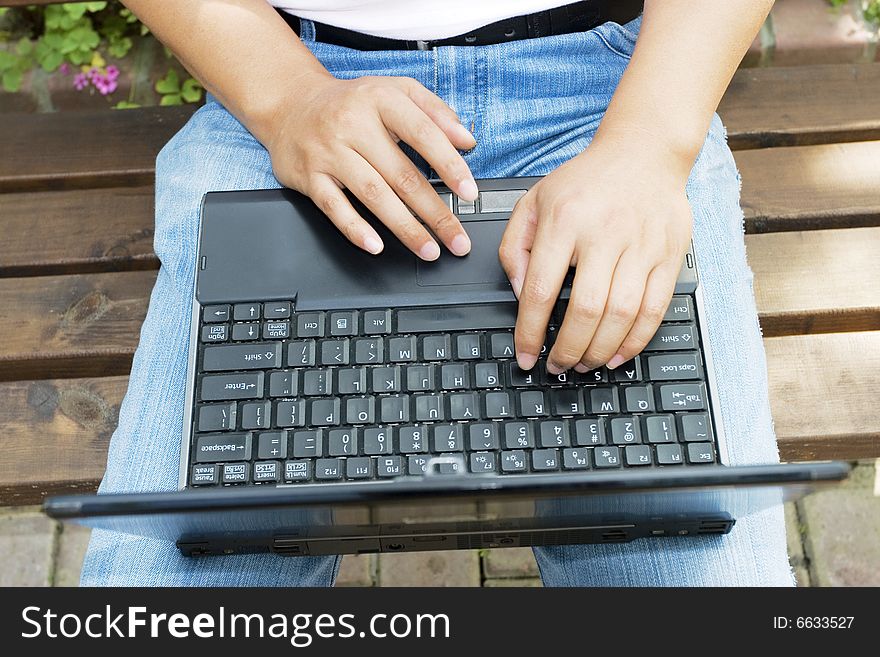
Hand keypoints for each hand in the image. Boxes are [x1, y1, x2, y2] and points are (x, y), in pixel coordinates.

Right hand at [266, 73, 477, 259]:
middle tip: (457, 238)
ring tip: (428, 249)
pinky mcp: (309, 176)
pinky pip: (334, 207)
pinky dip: (355, 229)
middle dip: (434, 212)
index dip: (449, 165)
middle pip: (402, 175)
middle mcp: (353, 124)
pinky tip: (376, 245)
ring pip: (373, 195)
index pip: (423, 133)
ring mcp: (329, 152)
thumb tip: (467, 140)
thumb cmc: (351, 103)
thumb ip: (435, 112)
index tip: (469, 193)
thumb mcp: (395, 91)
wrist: (290, 104)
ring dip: (404, 228)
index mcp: (380, 100)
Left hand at [499, 137, 692, 372]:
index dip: (530, 332)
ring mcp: (641, 245)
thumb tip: (521, 295)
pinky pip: (655, 309)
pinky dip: (635, 341)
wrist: (644, 151)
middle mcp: (604, 233)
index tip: (525, 355)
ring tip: (584, 363)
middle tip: (557, 365)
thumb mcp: (533, 202)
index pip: (541, 289)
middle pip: (585, 309)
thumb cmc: (585, 182)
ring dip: (600, 350)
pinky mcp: (669, 255)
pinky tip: (618, 354)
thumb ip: (514, 247)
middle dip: (568, 349)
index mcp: (564, 220)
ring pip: (622, 315)